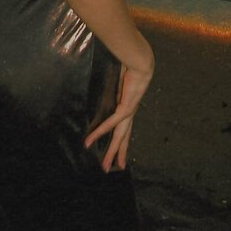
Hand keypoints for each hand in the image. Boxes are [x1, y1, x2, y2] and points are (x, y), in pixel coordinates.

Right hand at [84, 56, 153, 172]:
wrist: (141, 61)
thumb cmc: (131, 66)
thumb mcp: (119, 81)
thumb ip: (115, 88)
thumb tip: (109, 88)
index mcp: (129, 107)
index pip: (125, 128)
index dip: (122, 142)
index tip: (120, 154)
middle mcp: (130, 112)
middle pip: (123, 137)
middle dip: (118, 153)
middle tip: (112, 168)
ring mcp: (128, 112)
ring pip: (119, 136)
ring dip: (111, 151)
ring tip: (106, 166)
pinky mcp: (125, 107)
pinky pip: (110, 123)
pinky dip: (99, 131)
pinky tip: (90, 140)